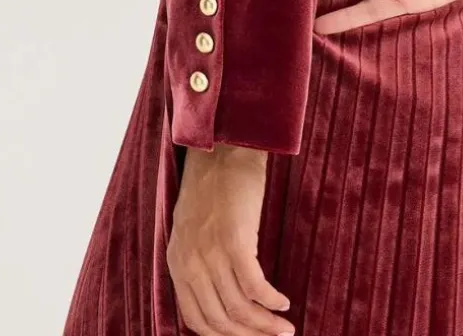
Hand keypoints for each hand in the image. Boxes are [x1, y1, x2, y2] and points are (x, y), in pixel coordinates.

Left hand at [166, 143, 294, 335]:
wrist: (224, 145)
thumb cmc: (214, 183)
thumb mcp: (194, 227)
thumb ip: (199, 260)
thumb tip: (222, 296)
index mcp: (177, 262)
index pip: (196, 320)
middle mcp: (190, 262)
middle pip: (220, 321)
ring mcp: (211, 251)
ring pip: (239, 308)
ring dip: (265, 324)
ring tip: (285, 328)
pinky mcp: (234, 239)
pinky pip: (254, 285)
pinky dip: (270, 300)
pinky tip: (283, 301)